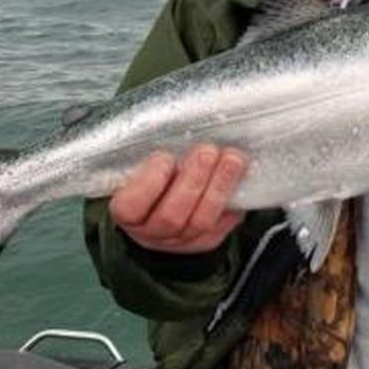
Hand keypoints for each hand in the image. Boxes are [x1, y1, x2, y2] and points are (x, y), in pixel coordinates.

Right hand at [109, 144, 247, 253]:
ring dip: (219, 186)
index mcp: (127, 212)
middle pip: (171, 216)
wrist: (160, 207)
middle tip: (207, 151)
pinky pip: (221, 227)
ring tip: (232, 159)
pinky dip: (232, 204)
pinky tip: (241, 181)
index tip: (164, 157)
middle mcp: (151, 232)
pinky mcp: (204, 242)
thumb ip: (147, 154)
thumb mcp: (139, 164)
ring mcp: (179, 241)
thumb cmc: (148, 176)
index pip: (130, 207)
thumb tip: (175, 126)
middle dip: (193, 180)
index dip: (149, 184)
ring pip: (200, 222)